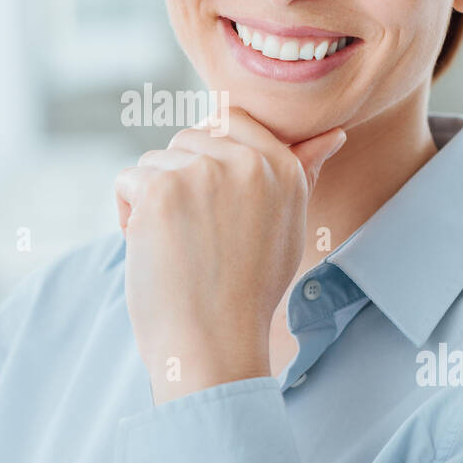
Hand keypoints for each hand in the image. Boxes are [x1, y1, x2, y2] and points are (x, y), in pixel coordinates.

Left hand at [113, 107, 346, 404]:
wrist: (215, 343)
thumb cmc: (247, 292)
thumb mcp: (287, 227)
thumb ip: (302, 174)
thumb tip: (335, 134)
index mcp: (283, 168)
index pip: (231, 119)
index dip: (206, 155)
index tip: (207, 204)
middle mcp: (249, 162)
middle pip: (187, 138)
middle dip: (177, 179)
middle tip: (193, 235)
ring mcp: (203, 172)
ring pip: (154, 160)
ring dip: (151, 199)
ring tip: (175, 246)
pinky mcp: (161, 189)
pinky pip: (127, 180)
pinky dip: (127, 214)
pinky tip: (149, 248)